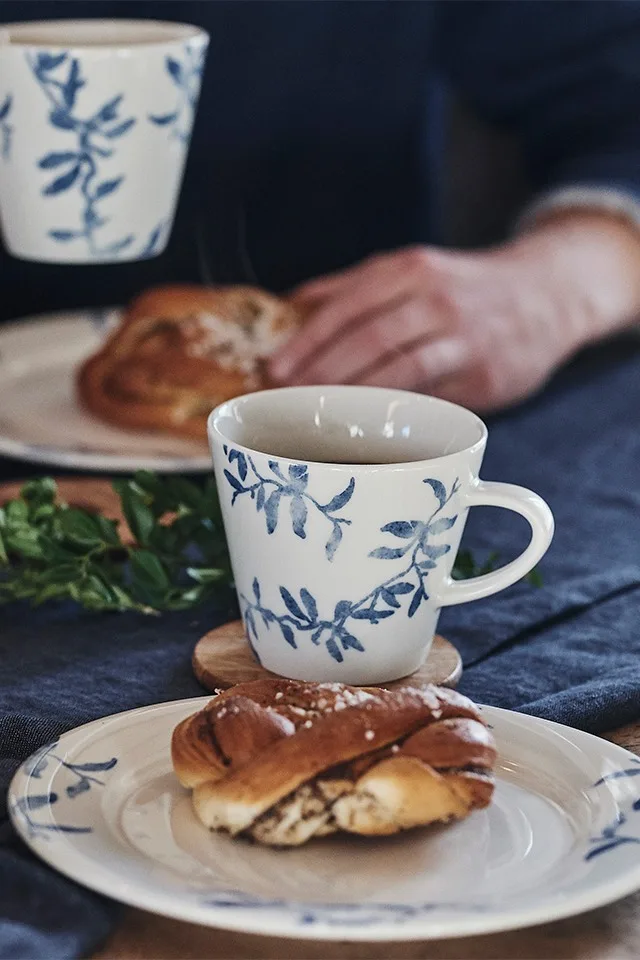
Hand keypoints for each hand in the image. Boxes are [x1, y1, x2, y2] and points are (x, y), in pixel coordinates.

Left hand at [269, 212, 639, 411]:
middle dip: (321, 374)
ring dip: (354, 398)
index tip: (275, 368)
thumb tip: (289, 304)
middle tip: (287, 402)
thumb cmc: (464, 288)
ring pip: (401, 369)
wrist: (547, 294)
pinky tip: (367, 432)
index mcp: (409, 269)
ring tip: (317, 419)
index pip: (347, 304)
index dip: (307, 339)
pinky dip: (397, 417)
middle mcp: (436, 298)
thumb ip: (353, 286)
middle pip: (369, 338)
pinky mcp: (485, 375)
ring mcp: (464, 337)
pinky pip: (434, 400)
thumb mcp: (413, 269)